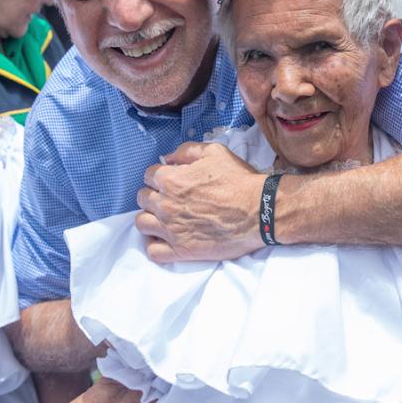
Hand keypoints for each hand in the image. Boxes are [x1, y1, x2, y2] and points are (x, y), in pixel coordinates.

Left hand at [136, 142, 264, 262]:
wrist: (259, 211)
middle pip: (143, 198)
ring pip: (142, 223)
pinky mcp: (181, 250)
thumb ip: (187, 151)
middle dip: (154, 195)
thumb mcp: (215, 152)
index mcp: (171, 180)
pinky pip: (153, 251)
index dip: (161, 175)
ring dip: (150, 218)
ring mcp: (171, 230)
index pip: (149, 175)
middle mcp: (165, 205)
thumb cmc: (239, 181)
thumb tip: (169, 158)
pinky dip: (155, 244)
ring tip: (165, 217)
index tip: (172, 179)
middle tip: (171, 197)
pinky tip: (165, 238)